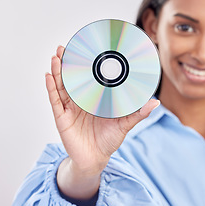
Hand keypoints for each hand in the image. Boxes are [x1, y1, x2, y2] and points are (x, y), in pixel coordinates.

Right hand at [46, 46, 159, 175]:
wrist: (96, 159)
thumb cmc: (109, 140)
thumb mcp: (125, 124)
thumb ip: (138, 113)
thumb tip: (155, 102)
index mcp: (94, 99)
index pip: (88, 78)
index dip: (85, 64)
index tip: (84, 49)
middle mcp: (80, 101)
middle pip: (71, 78)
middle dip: (67, 63)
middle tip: (64, 47)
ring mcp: (70, 108)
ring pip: (61, 86)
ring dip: (57, 71)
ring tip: (56, 56)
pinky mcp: (62, 118)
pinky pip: (55, 101)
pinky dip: (51, 88)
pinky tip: (48, 76)